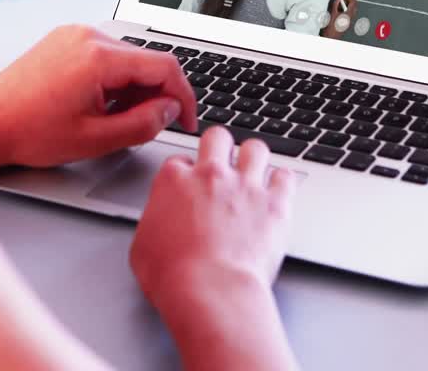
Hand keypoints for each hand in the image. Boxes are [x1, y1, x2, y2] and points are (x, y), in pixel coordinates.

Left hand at [0, 25, 197, 179]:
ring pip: (126, 58)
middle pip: (146, 60)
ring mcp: (73, 36)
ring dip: (133, 88)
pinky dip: (112, 79)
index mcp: (98, 57)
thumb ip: (143, 123)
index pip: (164, 66)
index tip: (186, 119)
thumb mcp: (96, 139)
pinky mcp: (63, 41)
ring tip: (113, 119)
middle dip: (156, 94)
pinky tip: (97, 104)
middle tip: (146, 126)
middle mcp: (87, 36)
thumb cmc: (28, 132)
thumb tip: (170, 111)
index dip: (184, 96)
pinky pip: (104, 55)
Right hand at [129, 128, 298, 369]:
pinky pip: (285, 176)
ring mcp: (245, 186)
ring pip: (255, 148)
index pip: (179, 160)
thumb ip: (154, 222)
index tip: (190, 185)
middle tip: (222, 164)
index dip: (186, 172)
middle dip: (220, 147)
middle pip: (217, 137)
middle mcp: (211, 175)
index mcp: (174, 181)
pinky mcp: (274, 203)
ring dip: (254, 158)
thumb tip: (159, 225)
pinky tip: (277, 191)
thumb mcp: (142, 246)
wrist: (210, 290)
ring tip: (253, 173)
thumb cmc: (173, 275)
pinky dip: (282, 182)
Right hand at [321, 0, 357, 39]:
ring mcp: (349, 19)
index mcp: (349, 14)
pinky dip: (344, 8)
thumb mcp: (332, 13)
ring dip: (346, 3)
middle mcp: (351, 17)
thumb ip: (336, 4)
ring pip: (351, 8)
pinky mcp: (347, 21)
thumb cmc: (332, 29)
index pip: (353, 1)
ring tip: (339, 2)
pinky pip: (348, 12)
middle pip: (354, 4)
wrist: (331, 37)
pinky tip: (338, 8)